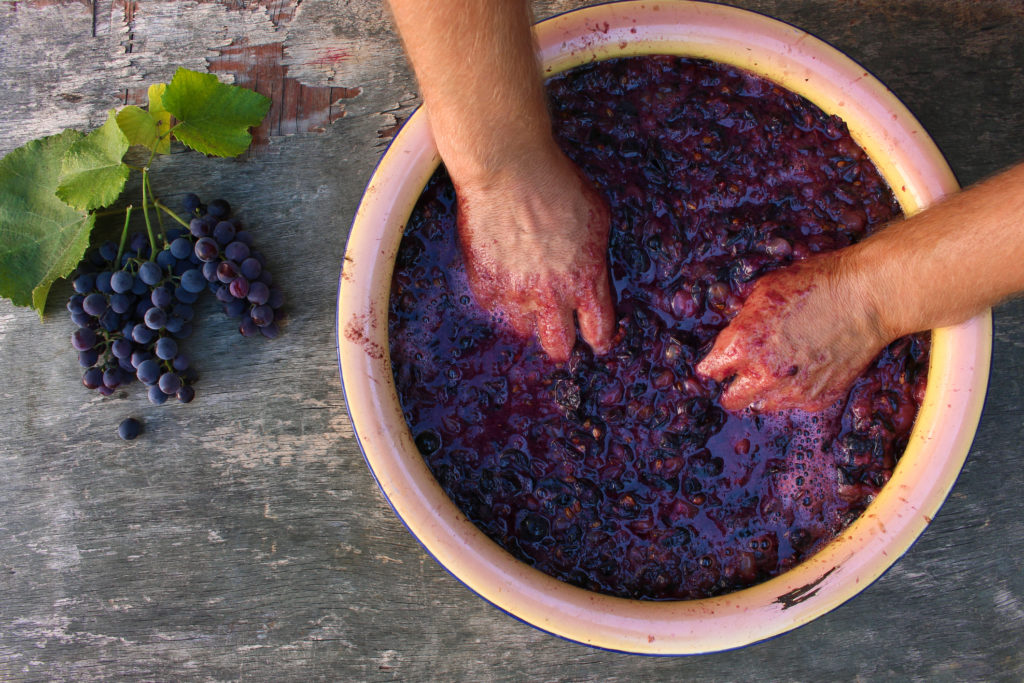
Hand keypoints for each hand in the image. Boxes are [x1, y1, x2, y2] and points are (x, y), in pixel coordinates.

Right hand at [455, 151, 615, 361]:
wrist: (508, 167)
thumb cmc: (556, 182)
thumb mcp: (597, 216)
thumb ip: (596, 255)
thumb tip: (593, 273)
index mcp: (585, 279)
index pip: (598, 330)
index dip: (598, 339)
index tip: (595, 340)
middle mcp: (551, 294)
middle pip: (558, 347)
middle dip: (561, 344)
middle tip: (559, 334)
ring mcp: (515, 292)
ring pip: (522, 329)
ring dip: (527, 317)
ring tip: (527, 295)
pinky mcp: (484, 283)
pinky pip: (492, 304)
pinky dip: (497, 295)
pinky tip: (502, 274)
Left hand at [696, 252, 890, 411]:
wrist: (866, 297)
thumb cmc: (815, 284)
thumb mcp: (764, 290)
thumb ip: (742, 317)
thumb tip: (735, 329)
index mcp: (741, 345)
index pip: (709, 370)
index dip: (714, 364)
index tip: (720, 362)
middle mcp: (762, 374)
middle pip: (731, 400)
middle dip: (733, 388)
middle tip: (743, 376)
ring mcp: (791, 391)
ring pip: (762, 405)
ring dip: (764, 393)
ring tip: (778, 371)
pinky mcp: (818, 398)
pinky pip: (795, 404)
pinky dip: (794, 392)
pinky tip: (804, 371)